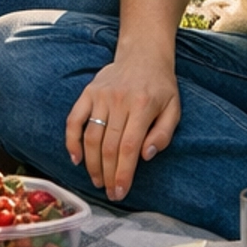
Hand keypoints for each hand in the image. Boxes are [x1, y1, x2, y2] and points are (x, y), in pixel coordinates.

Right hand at [64, 50, 180, 201]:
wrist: (143, 53)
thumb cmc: (161, 85)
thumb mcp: (174, 108)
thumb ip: (163, 134)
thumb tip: (146, 156)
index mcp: (142, 105)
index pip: (128, 147)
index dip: (123, 173)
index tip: (121, 192)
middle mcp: (118, 100)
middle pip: (108, 146)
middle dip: (108, 175)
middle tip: (110, 193)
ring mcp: (100, 95)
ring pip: (91, 137)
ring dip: (92, 164)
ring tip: (98, 181)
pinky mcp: (88, 92)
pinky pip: (74, 119)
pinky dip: (72, 140)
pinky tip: (76, 158)